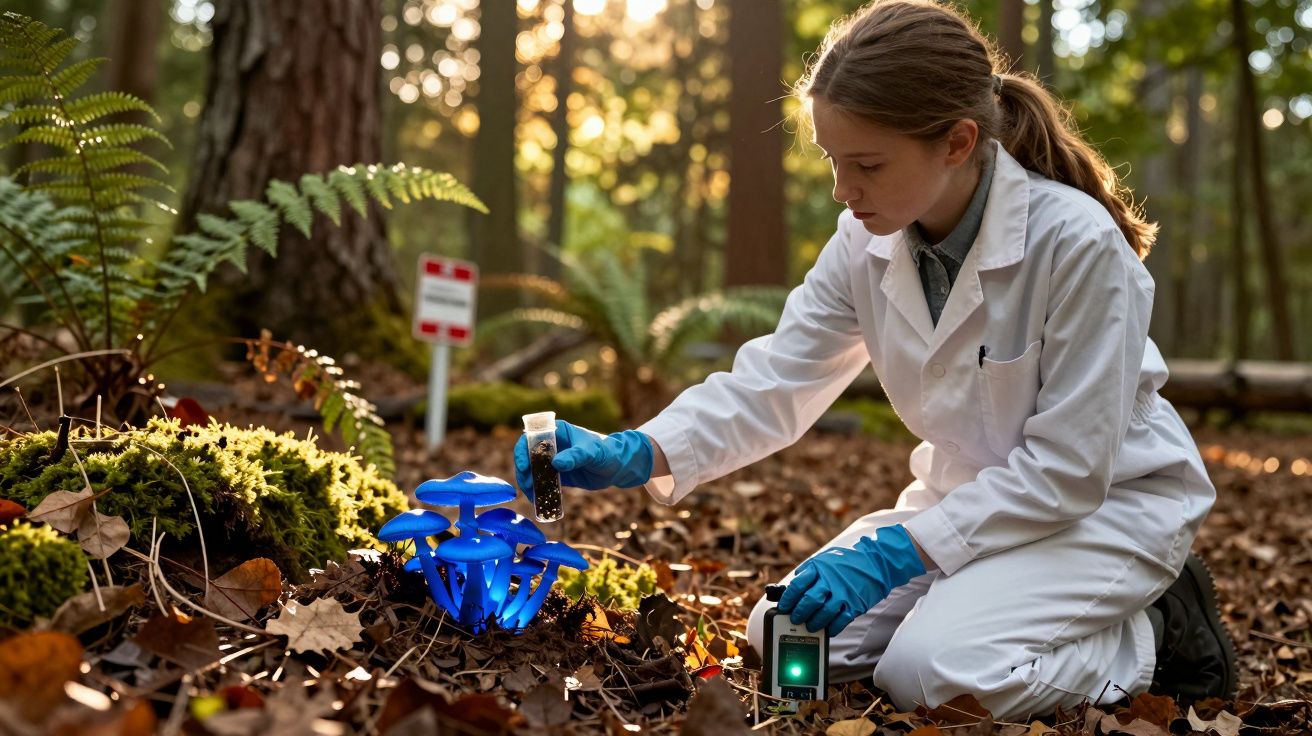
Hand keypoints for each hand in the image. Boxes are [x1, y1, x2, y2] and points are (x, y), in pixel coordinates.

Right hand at [514, 420, 653, 497]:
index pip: (531, 437)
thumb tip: (556, 463)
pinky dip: (538, 491)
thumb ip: (576, 456)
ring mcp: (552, 460)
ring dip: (528, 483)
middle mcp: (551, 444)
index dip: (522, 451)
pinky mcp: (557, 474)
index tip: (523, 466)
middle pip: (527, 456)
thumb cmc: (606, 452)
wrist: (617, 466)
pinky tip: (539, 501)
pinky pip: (542, 482)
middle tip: (527, 486)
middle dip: (523, 471)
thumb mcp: (592, 453)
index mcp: (557, 431)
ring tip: (532, 496)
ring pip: (532, 471)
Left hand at [777, 524, 926, 636]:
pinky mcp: (855, 604)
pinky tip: (828, 630)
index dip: (788, 599)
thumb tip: (794, 585)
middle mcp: (830, 580)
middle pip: (809, 601)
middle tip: (795, 619)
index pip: (798, 585)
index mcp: (819, 567)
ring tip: (810, 626)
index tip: (784, 607)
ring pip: (824, 613)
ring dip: (814, 623)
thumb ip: (810, 570)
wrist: (876, 561)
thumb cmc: (847, 561)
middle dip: (799, 613)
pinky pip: (841, 620)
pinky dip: (833, 628)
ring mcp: (843, 593)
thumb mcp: (825, 559)